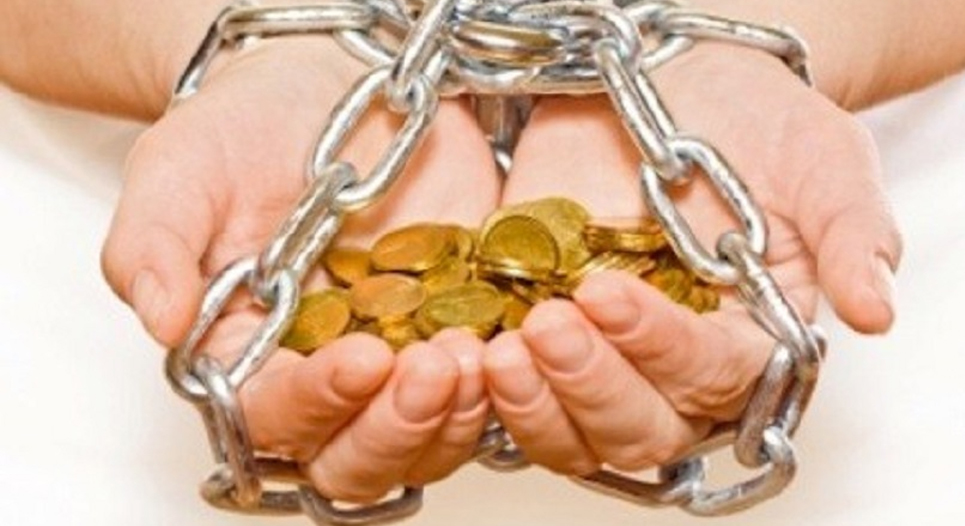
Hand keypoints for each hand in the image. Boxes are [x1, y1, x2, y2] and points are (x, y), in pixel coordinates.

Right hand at [100, 39, 499, 500]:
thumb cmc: (243, 131)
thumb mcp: (180, 172)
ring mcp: (401, 354)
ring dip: (461, 415)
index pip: (276, 417)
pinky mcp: (461, 323)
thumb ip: (152, 246)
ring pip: (432, 437)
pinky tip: (522, 338)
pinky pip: (493, 382)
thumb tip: (159, 320)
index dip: (318, 403)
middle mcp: (326, 371)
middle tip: (432, 371)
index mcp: (250, 357)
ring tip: (479, 355)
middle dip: (398, 428)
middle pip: (359, 455)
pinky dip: (509, 376)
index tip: (359, 359)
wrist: (326, 86)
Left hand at [484, 44, 901, 473]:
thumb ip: (852, 236)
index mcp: (743, 339)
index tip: (613, 294)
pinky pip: (507, 387)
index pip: (711, 379)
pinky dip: (483, 385)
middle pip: (635, 426)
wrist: (674, 79)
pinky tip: (462, 351)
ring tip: (500, 349)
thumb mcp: (822, 161)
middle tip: (552, 327)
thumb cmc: (757, 121)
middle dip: (590, 386)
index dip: (663, 350)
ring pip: (566, 428)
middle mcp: (668, 362)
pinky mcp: (533, 322)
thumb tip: (876, 312)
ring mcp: (597, 351)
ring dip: (532, 403)